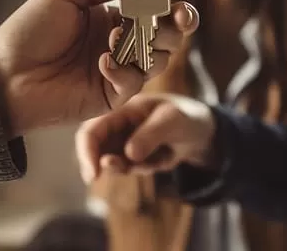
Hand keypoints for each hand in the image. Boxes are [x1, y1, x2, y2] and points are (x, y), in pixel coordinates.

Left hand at [0, 0, 198, 136]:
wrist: (4, 75)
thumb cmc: (28, 30)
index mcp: (112, 15)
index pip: (153, 8)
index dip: (169, 4)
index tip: (170, 1)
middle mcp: (120, 42)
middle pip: (166, 35)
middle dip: (174, 26)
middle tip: (173, 20)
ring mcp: (117, 70)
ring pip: (159, 59)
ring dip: (149, 46)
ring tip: (117, 38)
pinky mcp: (111, 96)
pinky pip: (135, 83)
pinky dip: (124, 70)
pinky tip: (102, 62)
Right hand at [75, 93, 216, 183]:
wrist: (200, 131)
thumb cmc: (185, 117)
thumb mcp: (172, 121)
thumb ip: (150, 135)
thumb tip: (129, 155)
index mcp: (121, 109)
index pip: (92, 128)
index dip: (86, 150)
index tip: (93, 174)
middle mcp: (117, 125)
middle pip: (92, 146)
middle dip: (94, 163)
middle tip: (97, 178)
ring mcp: (123, 141)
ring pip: (109, 161)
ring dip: (125, 167)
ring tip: (155, 159)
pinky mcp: (131, 156)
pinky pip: (128, 168)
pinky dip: (143, 169)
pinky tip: (163, 158)